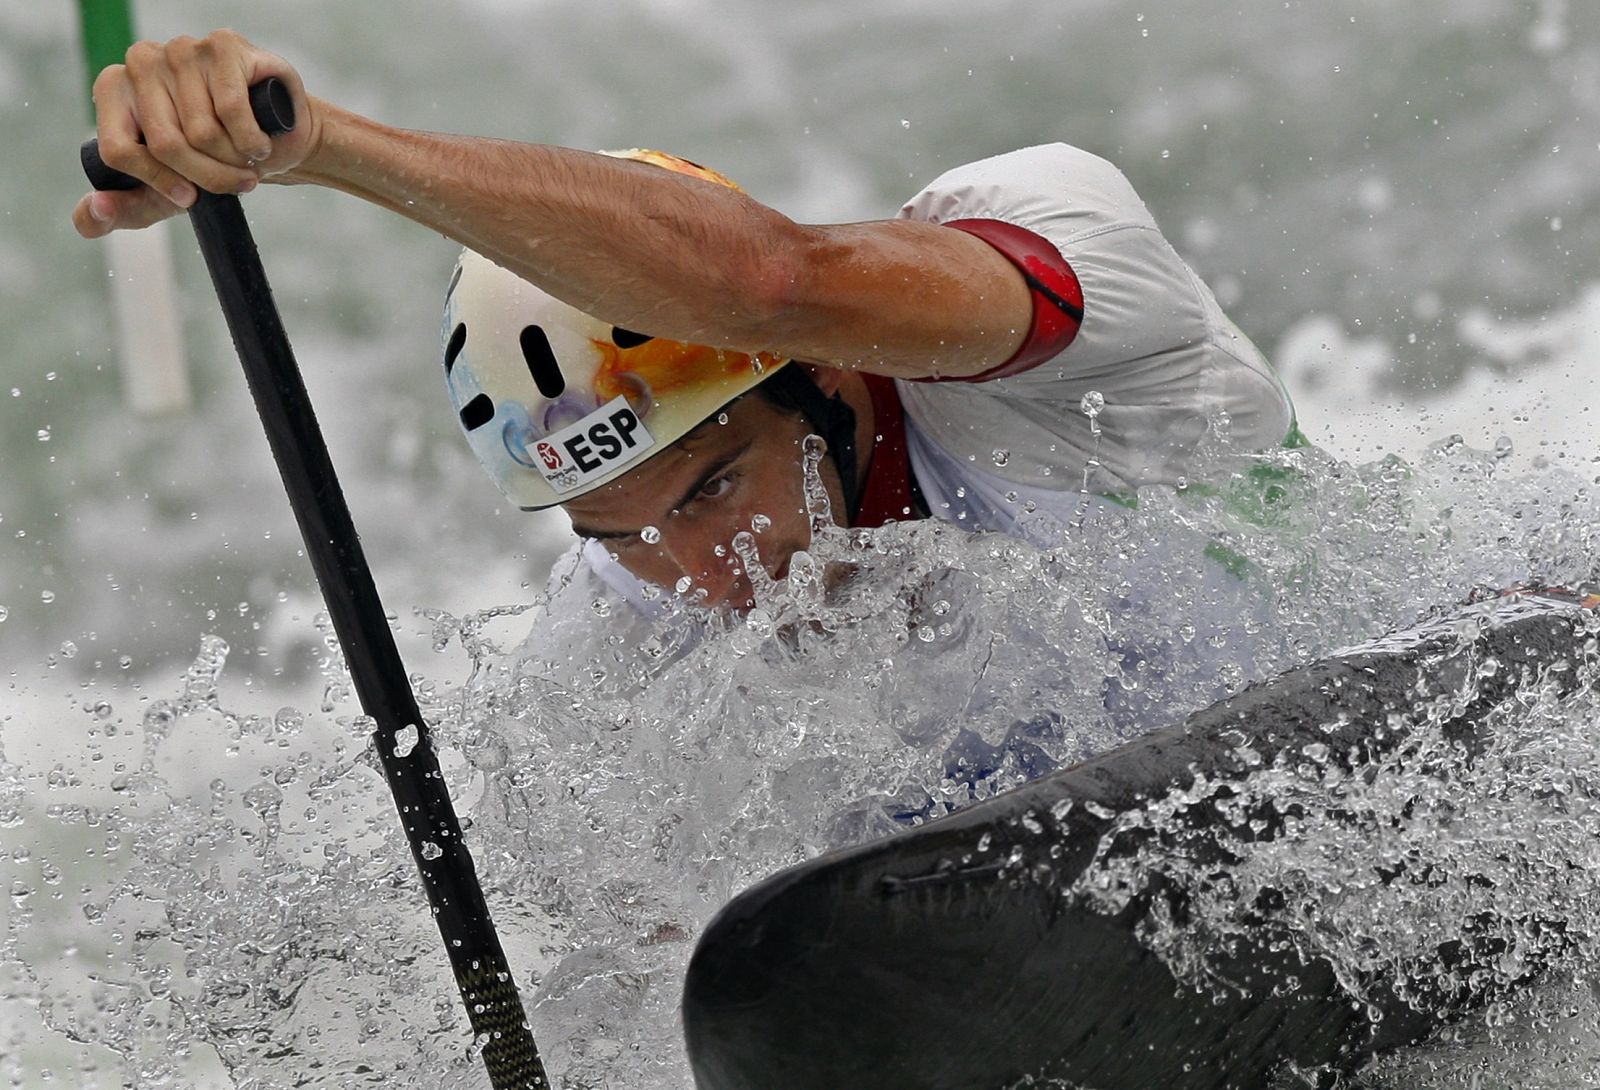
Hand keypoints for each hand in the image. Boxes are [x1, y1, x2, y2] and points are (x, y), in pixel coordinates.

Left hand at [72, 29, 319, 237]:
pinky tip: (258, 142)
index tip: (190, 197)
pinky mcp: (220, 45)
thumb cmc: (209, 162)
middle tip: (233, 184)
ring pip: (203, 132)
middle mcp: (139, 62)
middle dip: (206, 178)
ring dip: (235, 161)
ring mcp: (180, 49)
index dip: (159, 182)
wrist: (271, 136)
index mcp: (112, 91)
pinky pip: (232, 111)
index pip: (118, 149)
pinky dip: (252, 141)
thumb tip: (96, 209)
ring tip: (245, 160)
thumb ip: (120, 210)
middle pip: (165, 145)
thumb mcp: (160, 198)